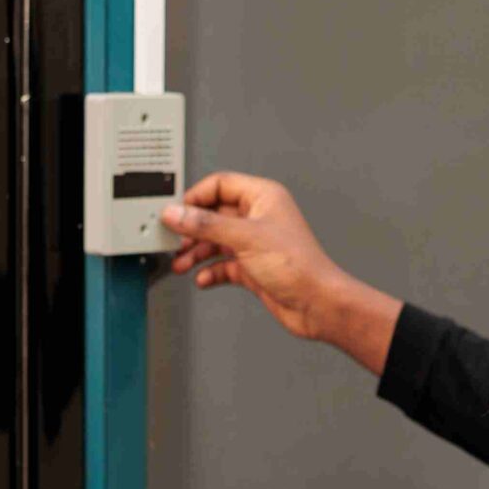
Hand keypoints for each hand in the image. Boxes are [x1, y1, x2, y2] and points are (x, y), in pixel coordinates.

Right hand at [161, 173, 400, 374]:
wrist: (317, 304)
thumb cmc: (298, 266)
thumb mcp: (244, 238)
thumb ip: (206, 225)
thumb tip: (176, 214)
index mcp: (262, 197)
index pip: (219, 185)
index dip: (195, 197)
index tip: (175, 212)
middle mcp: (258, 218)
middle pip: (213, 215)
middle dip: (192, 230)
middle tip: (172, 240)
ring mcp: (255, 244)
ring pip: (216, 242)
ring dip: (196, 253)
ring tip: (181, 263)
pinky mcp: (253, 268)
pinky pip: (223, 265)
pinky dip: (211, 272)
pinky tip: (203, 279)